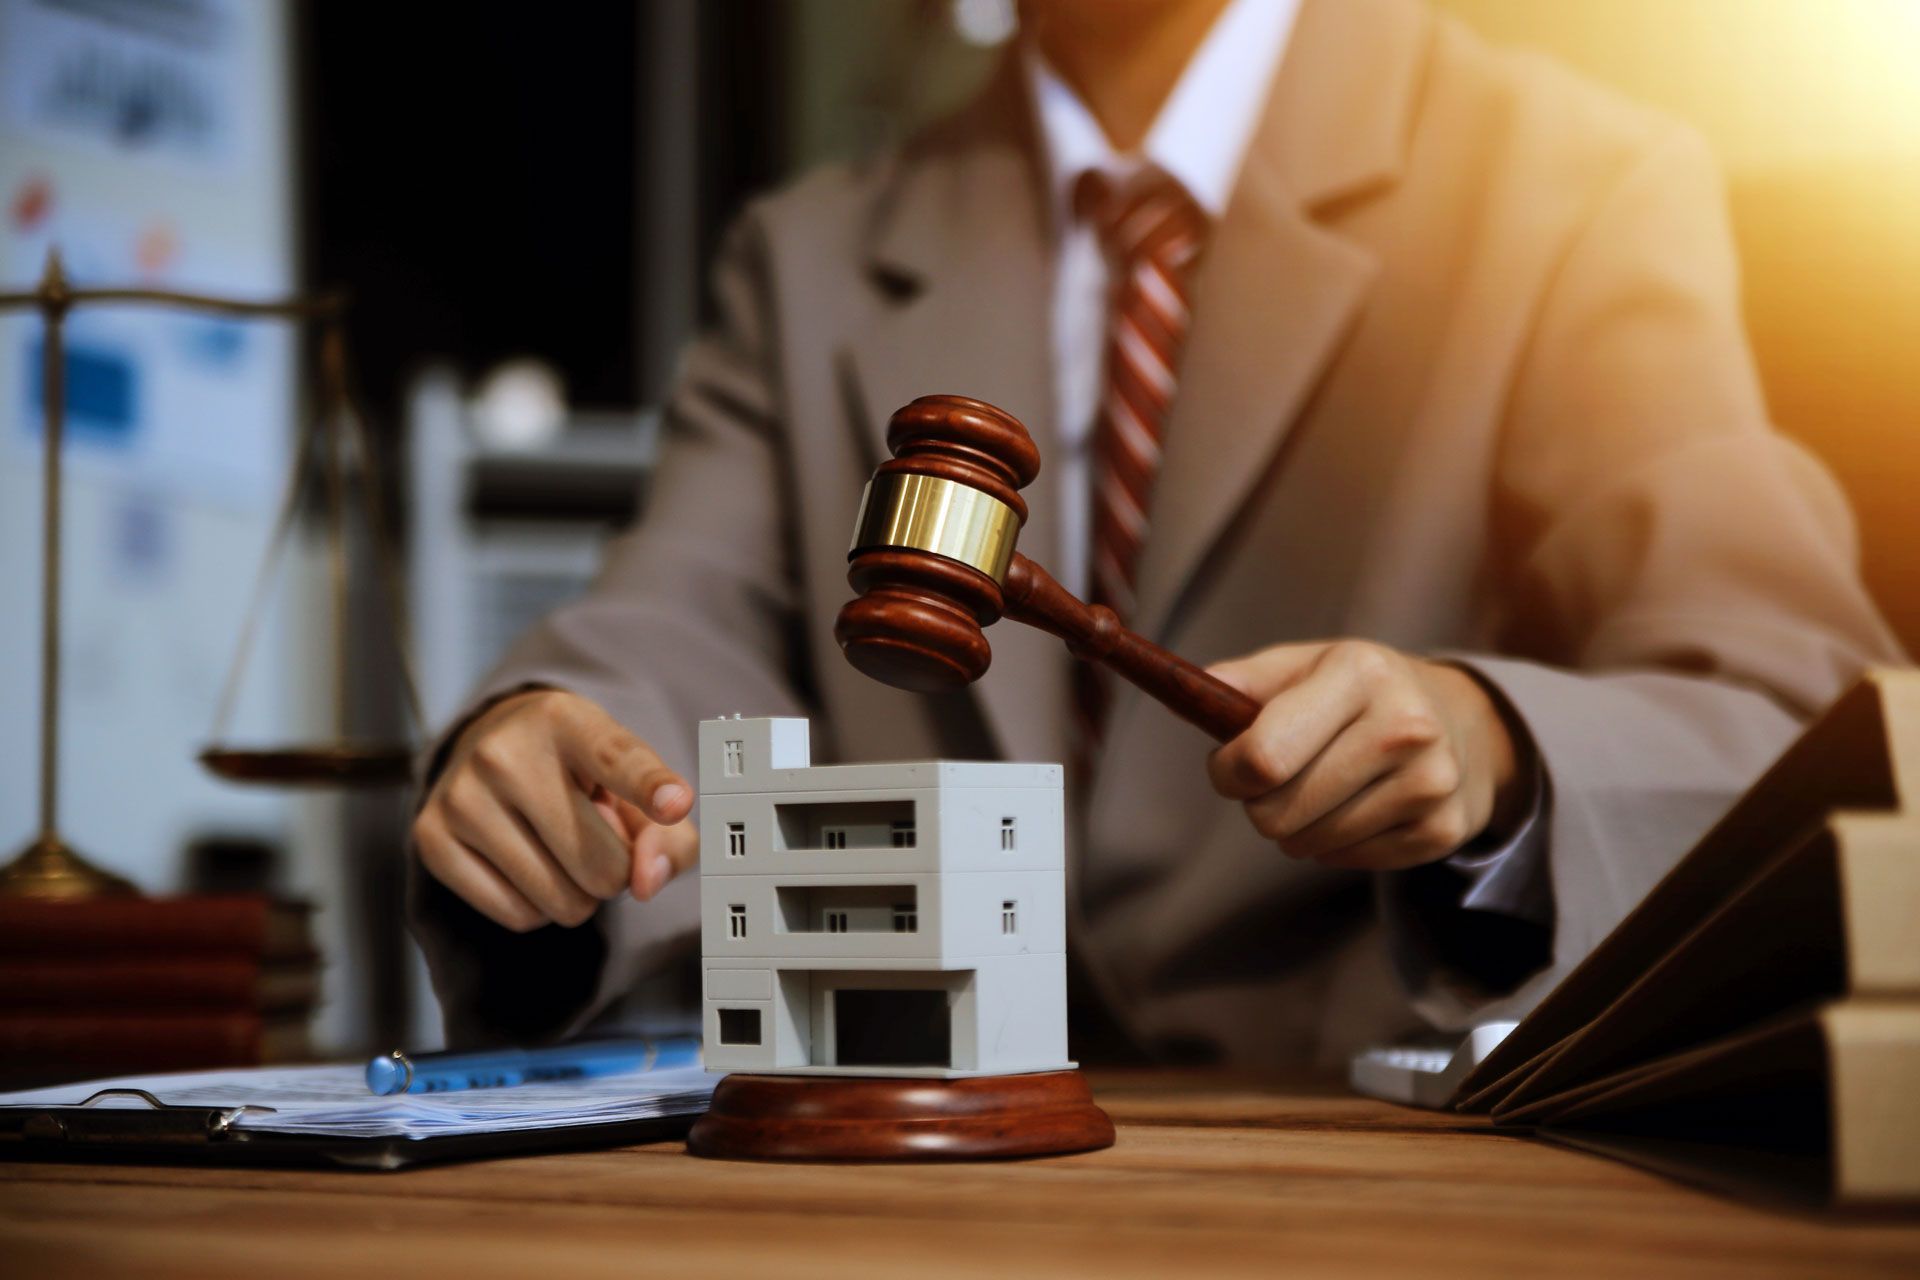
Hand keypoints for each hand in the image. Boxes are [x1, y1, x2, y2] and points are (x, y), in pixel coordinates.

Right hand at [412, 690, 696, 931]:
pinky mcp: (432, 838)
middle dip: (613, 871)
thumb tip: (644, 881)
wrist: (492, 749)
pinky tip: (528, 866)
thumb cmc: (582, 775)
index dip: (650, 787)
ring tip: (559, 847)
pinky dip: (538, 907)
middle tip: (594, 836)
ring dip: (577, 894)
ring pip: (562, 901)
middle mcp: (505, 753)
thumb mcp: (636, 785)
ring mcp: (462, 796)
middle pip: (601, 865)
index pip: (617, 760)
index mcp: (567, 720)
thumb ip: (670, 836)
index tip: (674, 802)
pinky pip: (518, 916)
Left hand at [1205, 641, 1522, 870]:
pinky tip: (1356, 807)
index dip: (1228, 773)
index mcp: (1359, 673)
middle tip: (1276, 782)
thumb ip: (1241, 681)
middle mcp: (1404, 726)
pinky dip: (1334, 844)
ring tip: (1320, 791)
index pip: (1263, 756)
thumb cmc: (1363, 693)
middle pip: (1279, 812)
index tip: (1229, 767)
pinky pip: (1345, 860)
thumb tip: (1179, 691)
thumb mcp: (1307, 665)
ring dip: (1295, 826)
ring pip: (1308, 843)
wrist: (1466, 722)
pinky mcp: (1441, 830)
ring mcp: (1429, 782)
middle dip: (1259, 803)